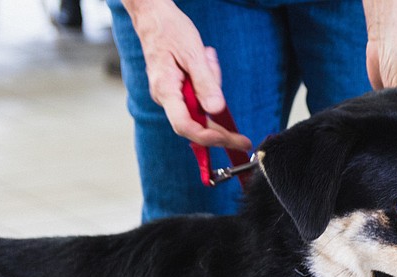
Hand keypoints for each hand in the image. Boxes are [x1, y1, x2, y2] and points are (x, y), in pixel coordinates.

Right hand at [123, 0, 250, 149]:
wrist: (153, 16)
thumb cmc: (169, 30)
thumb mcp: (193, 54)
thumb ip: (205, 83)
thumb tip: (216, 110)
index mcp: (165, 90)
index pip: (185, 126)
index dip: (207, 137)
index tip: (228, 140)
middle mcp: (165, 97)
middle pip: (196, 123)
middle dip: (219, 124)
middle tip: (243, 139)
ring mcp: (170, 95)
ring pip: (200, 107)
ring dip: (212, 86)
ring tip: (208, 58)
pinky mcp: (176, 90)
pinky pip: (197, 96)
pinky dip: (207, 82)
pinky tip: (205, 60)